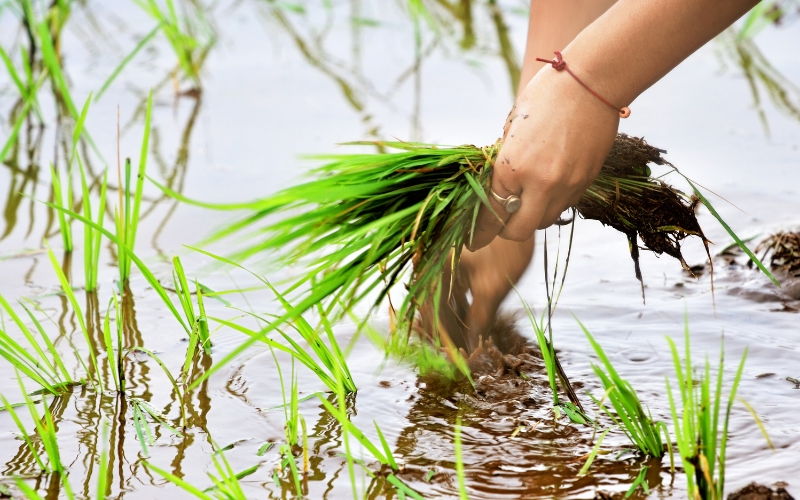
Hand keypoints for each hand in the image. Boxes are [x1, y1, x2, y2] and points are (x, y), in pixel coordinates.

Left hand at [468, 65, 619, 250]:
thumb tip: (498, 186)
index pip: (490, 214)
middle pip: (517, 231)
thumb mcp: (512, 128)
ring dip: (530, 217)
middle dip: (505, 232)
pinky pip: (564, 205)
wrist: (592, 81)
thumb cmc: (545, 95)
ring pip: (544, 221)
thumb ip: (505, 162)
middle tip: (499, 226)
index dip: (478, 232)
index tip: (471, 241)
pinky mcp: (586, 182)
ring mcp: (566, 186)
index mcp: (511, 167)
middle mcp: (539, 184)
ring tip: (524, 201)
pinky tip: (548, 187)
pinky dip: (552, 203)